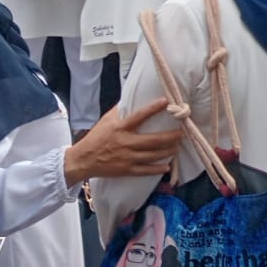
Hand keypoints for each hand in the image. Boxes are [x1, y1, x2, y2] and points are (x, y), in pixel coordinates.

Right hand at [63, 98, 181, 185]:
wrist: (83, 160)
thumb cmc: (96, 137)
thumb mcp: (106, 120)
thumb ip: (120, 110)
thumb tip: (132, 96)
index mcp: (120, 128)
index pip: (139, 116)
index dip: (153, 108)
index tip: (166, 101)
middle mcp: (125, 143)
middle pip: (152, 140)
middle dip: (169, 137)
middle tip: (182, 132)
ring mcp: (127, 158)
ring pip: (152, 155)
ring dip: (167, 151)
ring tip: (178, 146)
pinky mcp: (126, 170)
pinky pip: (145, 170)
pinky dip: (157, 169)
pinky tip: (167, 167)